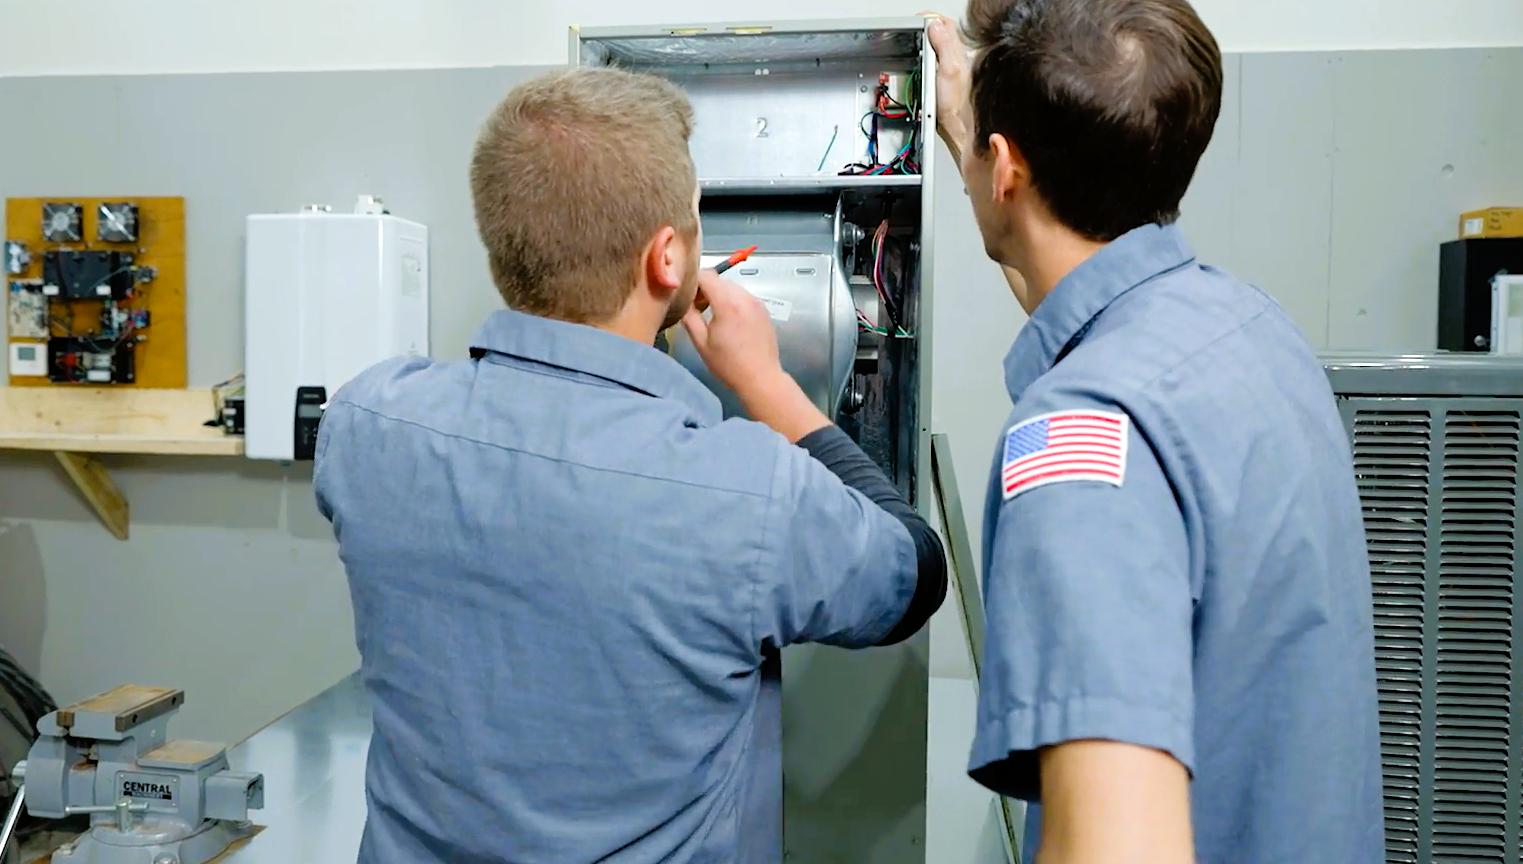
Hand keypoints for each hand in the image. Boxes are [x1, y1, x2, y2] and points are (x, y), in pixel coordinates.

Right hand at [682, 270, 829, 441]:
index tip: (686, 295)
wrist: (760, 377)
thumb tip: (683, 302)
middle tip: (696, 307)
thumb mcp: (701, 342)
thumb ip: (689, 317)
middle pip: (719, 280)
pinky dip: (733, 301)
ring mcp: (757, 302)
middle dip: (705, 288)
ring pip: (732, 287)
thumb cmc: (728, 363)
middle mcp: (744, 297)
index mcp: (727, 303)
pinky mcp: (764, 309)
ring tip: (713, 315)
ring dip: (720, 294)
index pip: (706, 276)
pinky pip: (744, 297)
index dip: (693, 281)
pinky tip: (730, 320)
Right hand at [921, 12, 972, 164]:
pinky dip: (930, 56)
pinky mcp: (949, 81)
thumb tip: (934, 25)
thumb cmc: (957, 107)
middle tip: (916, 27)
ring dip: (930, 40)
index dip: (931, 19)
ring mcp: (954, 70)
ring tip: (919, 39)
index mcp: (958, 52)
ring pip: (942, 45)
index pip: (946, 23)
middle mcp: (959, 59)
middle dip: (929, 26)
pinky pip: (939, 60)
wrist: (961, 129)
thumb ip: (944, 45)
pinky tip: (925, 62)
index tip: (918, 20)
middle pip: (944, 32)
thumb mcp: (948, 71)